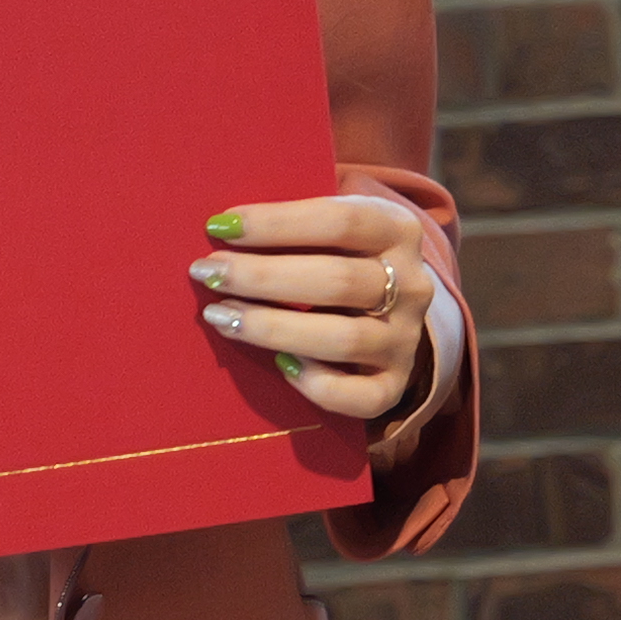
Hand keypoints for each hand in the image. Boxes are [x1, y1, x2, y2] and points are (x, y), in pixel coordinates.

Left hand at [192, 193, 442, 425]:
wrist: (390, 306)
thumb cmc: (340, 254)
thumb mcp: (332, 225)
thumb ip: (294, 221)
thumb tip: (223, 226)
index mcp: (397, 230)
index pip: (341, 221)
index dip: (278, 224)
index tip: (220, 226)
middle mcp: (412, 285)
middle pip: (338, 281)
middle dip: (262, 277)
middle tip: (207, 273)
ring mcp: (406, 339)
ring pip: (343, 339)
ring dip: (272, 327)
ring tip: (221, 315)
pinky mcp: (395, 384)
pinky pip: (360, 398)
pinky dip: (316, 384)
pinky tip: (279, 364)